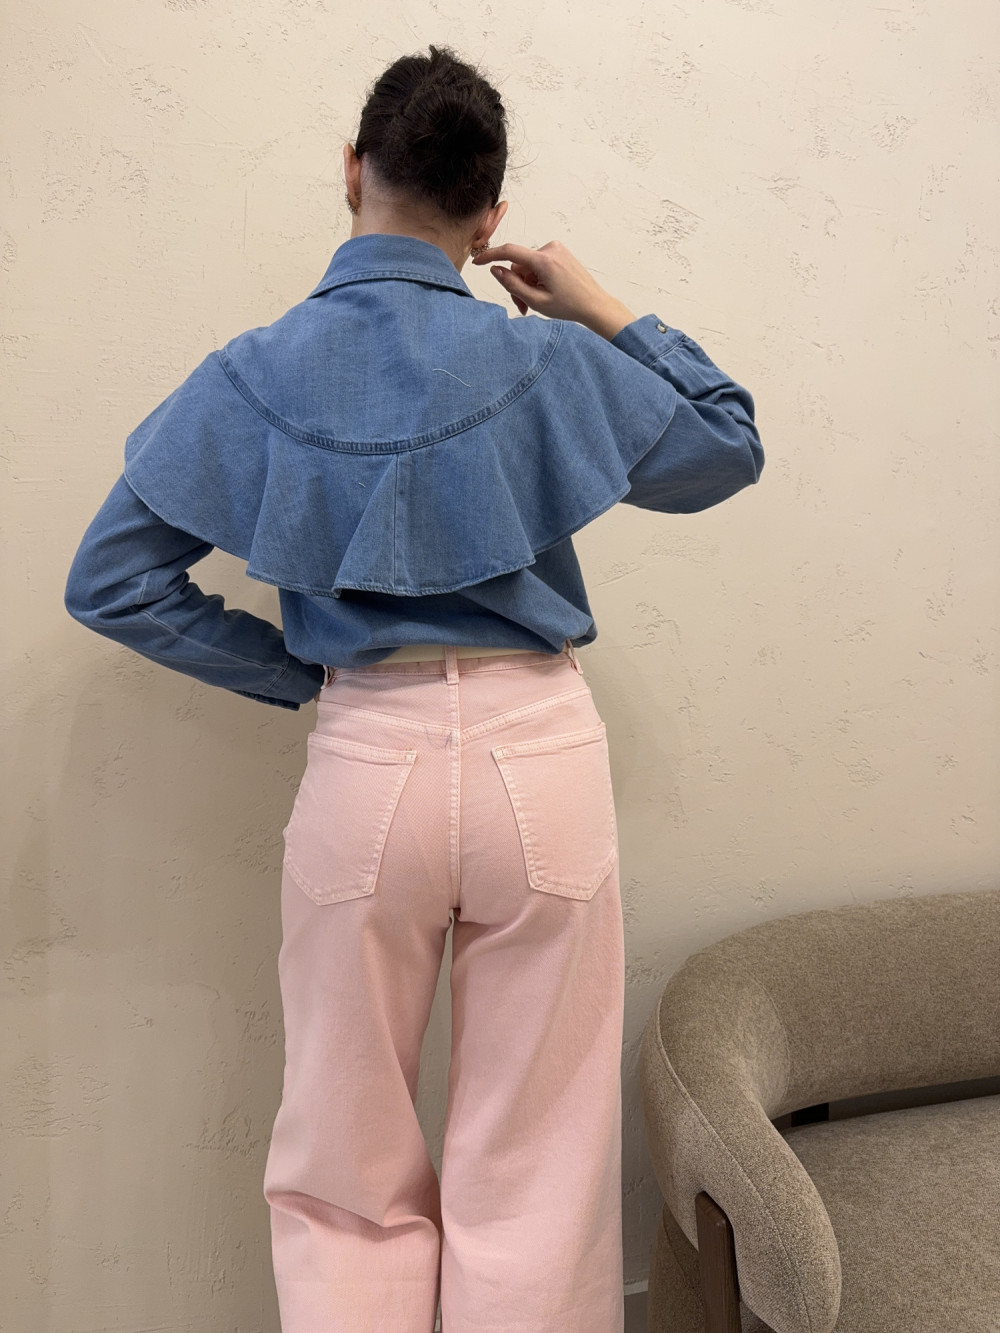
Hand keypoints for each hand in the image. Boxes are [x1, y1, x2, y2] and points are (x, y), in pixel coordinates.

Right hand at [471, 239, 635, 337]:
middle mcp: (550, 249)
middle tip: (522, 307)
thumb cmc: (569, 306)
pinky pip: (538, 263)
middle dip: (517, 284)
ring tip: (536, 302)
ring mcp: (556, 249)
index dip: (490, 256)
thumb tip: (495, 270)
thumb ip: (512, 285)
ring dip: (527, 283)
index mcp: (544, 261)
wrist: (594, 304)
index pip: (509, 252)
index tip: (477, 262)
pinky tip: (545, 291)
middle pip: (519, 264)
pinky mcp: (560, 252)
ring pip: (528, 266)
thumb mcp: (536, 301)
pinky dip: (536, 277)